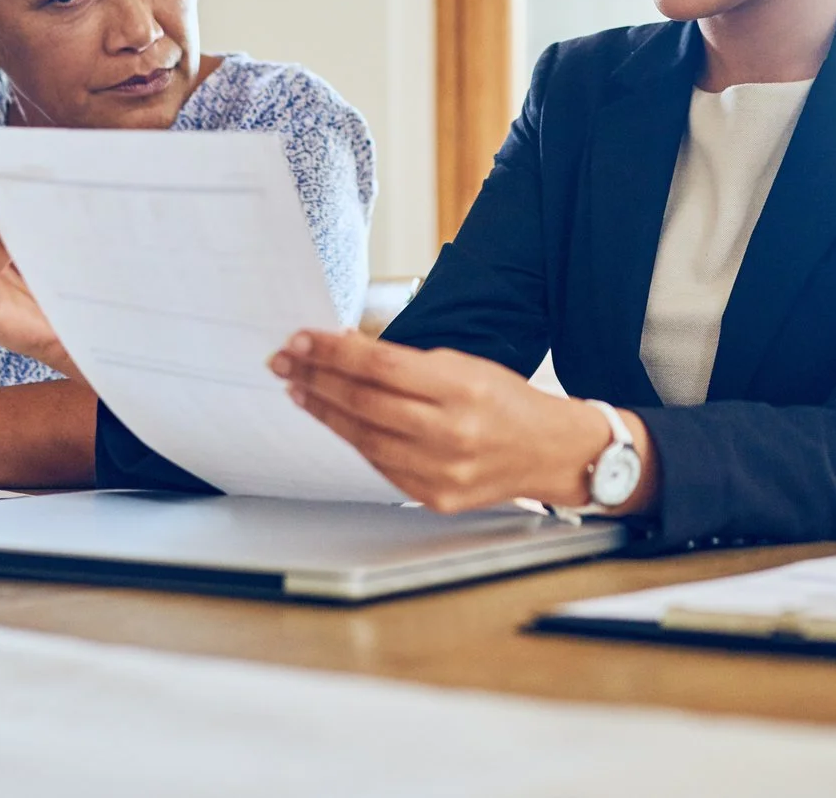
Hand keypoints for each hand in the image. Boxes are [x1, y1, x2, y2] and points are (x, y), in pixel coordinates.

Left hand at [271, 329, 637, 513]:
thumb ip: (407, 364)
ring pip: (364, 438)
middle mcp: (451, 433)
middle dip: (317, 378)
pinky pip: (379, 466)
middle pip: (365, 402)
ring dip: (324, 410)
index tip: (303, 339)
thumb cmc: (506, 401)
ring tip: (299, 388)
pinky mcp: (434, 497)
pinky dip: (352, 439)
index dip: (334, 351)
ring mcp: (441, 471)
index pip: (381, 366)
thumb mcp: (465, 365)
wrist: (550, 452)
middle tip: (286, 361)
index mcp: (462, 390)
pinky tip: (334, 420)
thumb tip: (346, 353)